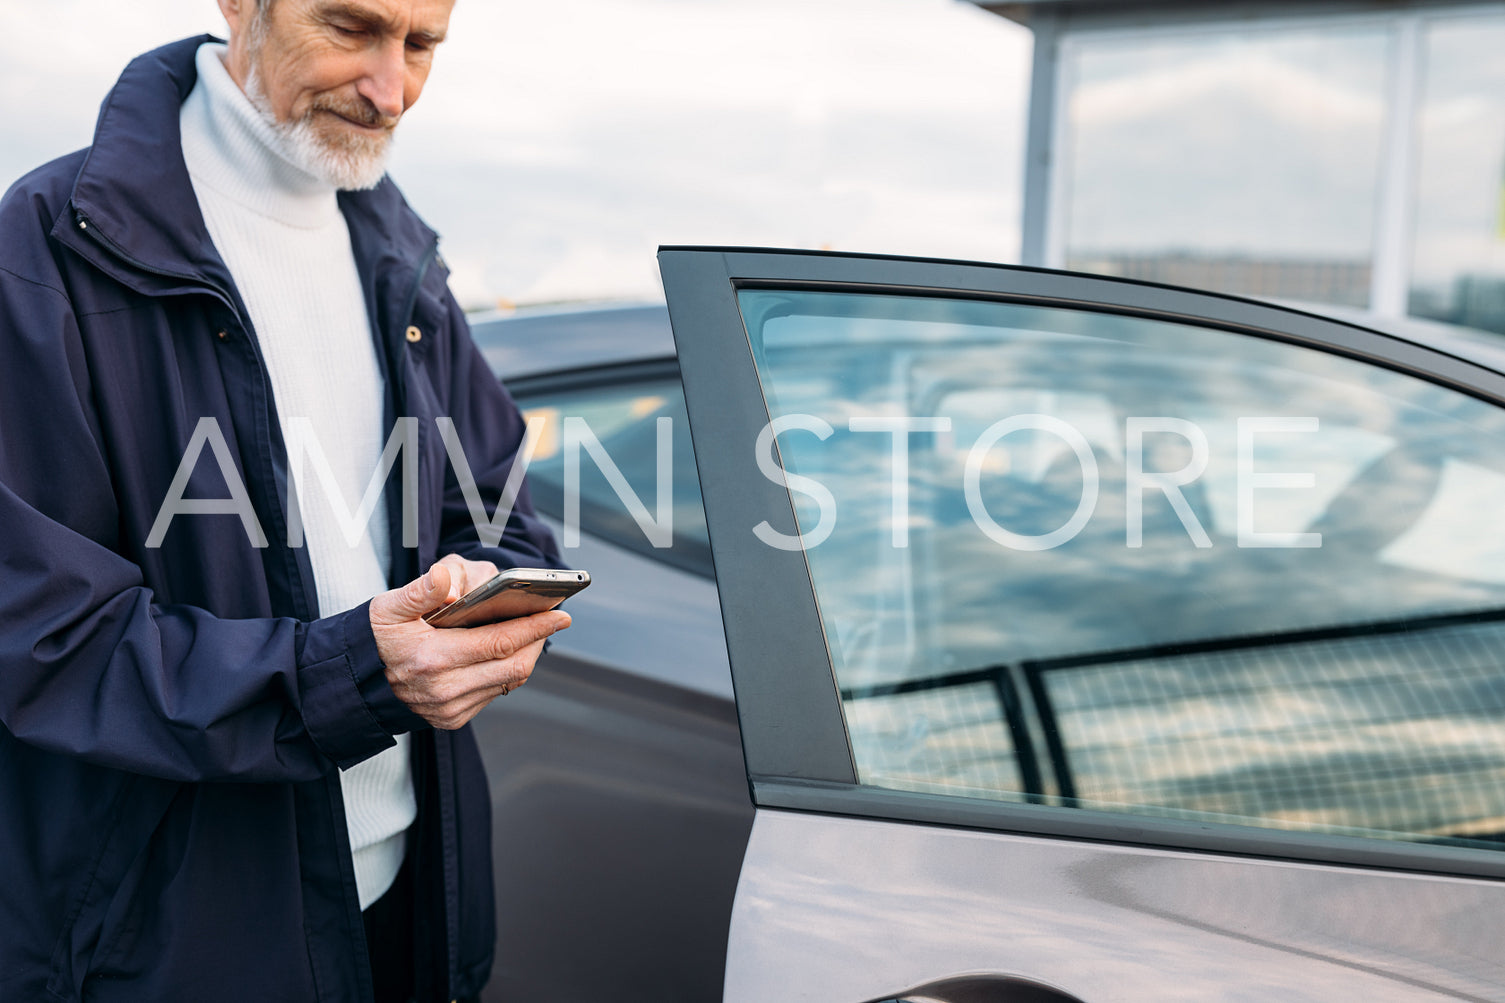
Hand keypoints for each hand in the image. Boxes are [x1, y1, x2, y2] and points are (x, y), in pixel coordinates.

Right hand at [369, 559, 570, 729]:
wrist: (355, 681)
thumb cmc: (376, 637)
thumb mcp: (388, 607)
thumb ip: (420, 590)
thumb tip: (447, 578)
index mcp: (432, 660)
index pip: (500, 643)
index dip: (535, 627)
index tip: (560, 614)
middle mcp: (444, 690)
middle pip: (514, 666)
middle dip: (537, 640)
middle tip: (550, 618)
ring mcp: (450, 709)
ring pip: (509, 682)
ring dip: (525, 655)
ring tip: (531, 630)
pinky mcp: (452, 719)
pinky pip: (495, 693)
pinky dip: (506, 671)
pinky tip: (506, 651)